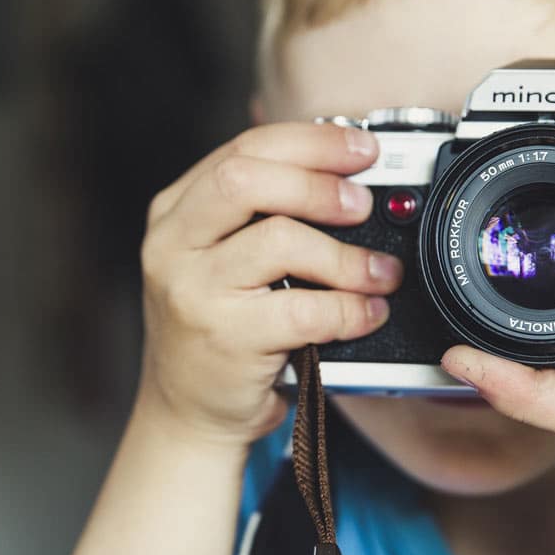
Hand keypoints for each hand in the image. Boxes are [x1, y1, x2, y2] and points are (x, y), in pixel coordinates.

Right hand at [137, 123, 402, 446]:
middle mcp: (174, 245)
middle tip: (363, 204)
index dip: (311, 142)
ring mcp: (193, 292)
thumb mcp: (224, 258)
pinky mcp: (225, 339)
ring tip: (380, 272)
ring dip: (346, 255)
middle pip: (247, 180)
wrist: (187, 412)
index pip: (244, 149)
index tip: (361, 147)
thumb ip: (266, 214)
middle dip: (319, 184)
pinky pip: (303, 310)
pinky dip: (349, 309)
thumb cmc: (220, 328)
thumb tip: (348, 178)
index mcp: (177, 211)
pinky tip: (368, 313)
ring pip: (280, 241)